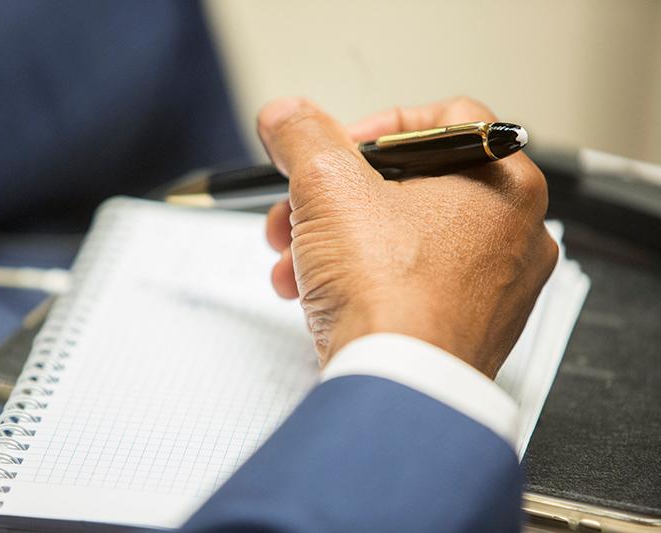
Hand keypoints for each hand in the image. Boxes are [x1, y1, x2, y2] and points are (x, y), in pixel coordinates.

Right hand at [260, 97, 557, 376]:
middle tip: (297, 209)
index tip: (334, 151)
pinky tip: (313, 294)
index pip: (442, 121)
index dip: (374, 127)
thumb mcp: (328, 188)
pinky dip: (359, 280)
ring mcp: (492, 285)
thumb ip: (304, 137)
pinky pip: (406, 283)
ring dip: (333, 241)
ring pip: (400, 237)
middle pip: (409, 184)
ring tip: (291, 261)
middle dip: (333, 197)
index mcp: (503, 182)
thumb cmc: (389, 292)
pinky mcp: (465, 325)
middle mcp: (510, 232)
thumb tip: (286, 116)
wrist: (398, 389)